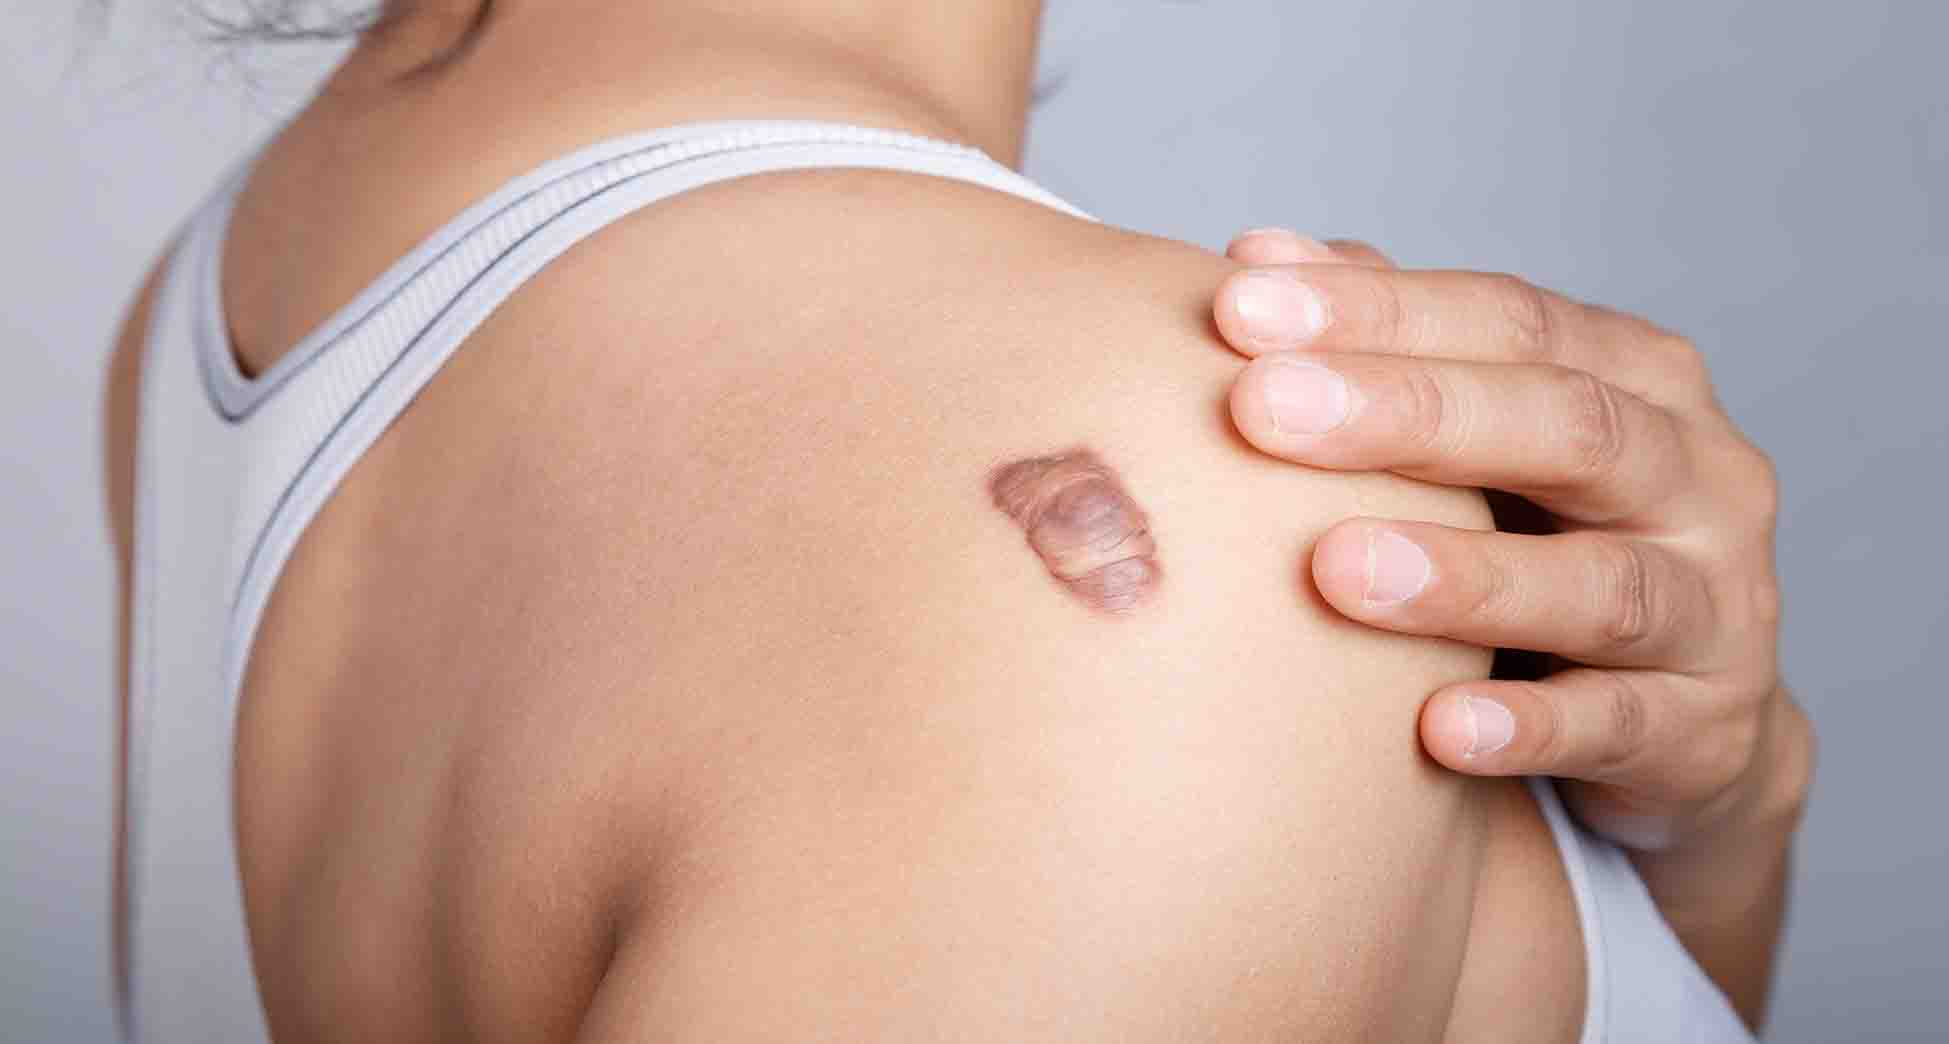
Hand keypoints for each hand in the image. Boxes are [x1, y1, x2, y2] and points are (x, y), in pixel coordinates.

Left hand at [1208, 229, 1812, 857]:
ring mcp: (1715, 607)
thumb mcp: (1488, 435)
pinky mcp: (1704, 729)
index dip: (1377, 310)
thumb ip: (1393, 345)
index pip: (1508, 319)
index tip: (1238, 304)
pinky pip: (1619, 725)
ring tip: (1335, 568)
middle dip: (1409, 413)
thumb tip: (1261, 256)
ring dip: (1465, 578)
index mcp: (1635, 378)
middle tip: (1263, 409)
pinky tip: (1437, 731)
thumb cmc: (1547, 538)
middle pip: (1565, 425)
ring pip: (1599, 584)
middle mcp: (1695, 476)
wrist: (1682, 713)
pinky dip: (1532, 727)